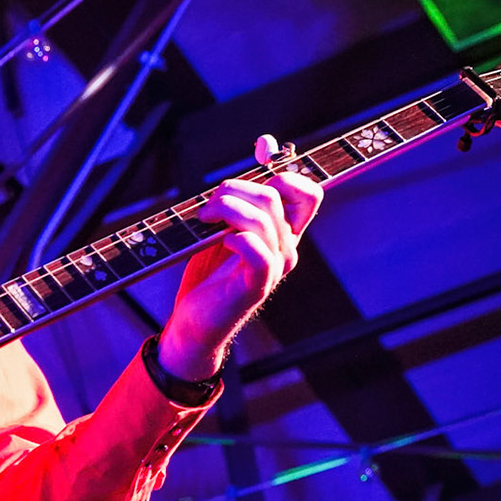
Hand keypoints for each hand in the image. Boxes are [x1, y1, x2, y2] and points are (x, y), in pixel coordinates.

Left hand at [158, 164, 322, 379]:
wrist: (193, 323)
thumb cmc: (207, 277)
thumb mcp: (222, 232)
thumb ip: (236, 207)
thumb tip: (233, 181)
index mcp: (283, 233)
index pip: (308, 193)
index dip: (283, 177)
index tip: (245, 185)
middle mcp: (286, 248)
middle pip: (274, 196)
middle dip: (233, 190)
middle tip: (208, 207)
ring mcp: (274, 268)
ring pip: (262, 219)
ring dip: (226, 210)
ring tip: (205, 220)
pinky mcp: (257, 286)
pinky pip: (258, 251)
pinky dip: (236, 239)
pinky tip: (221, 242)